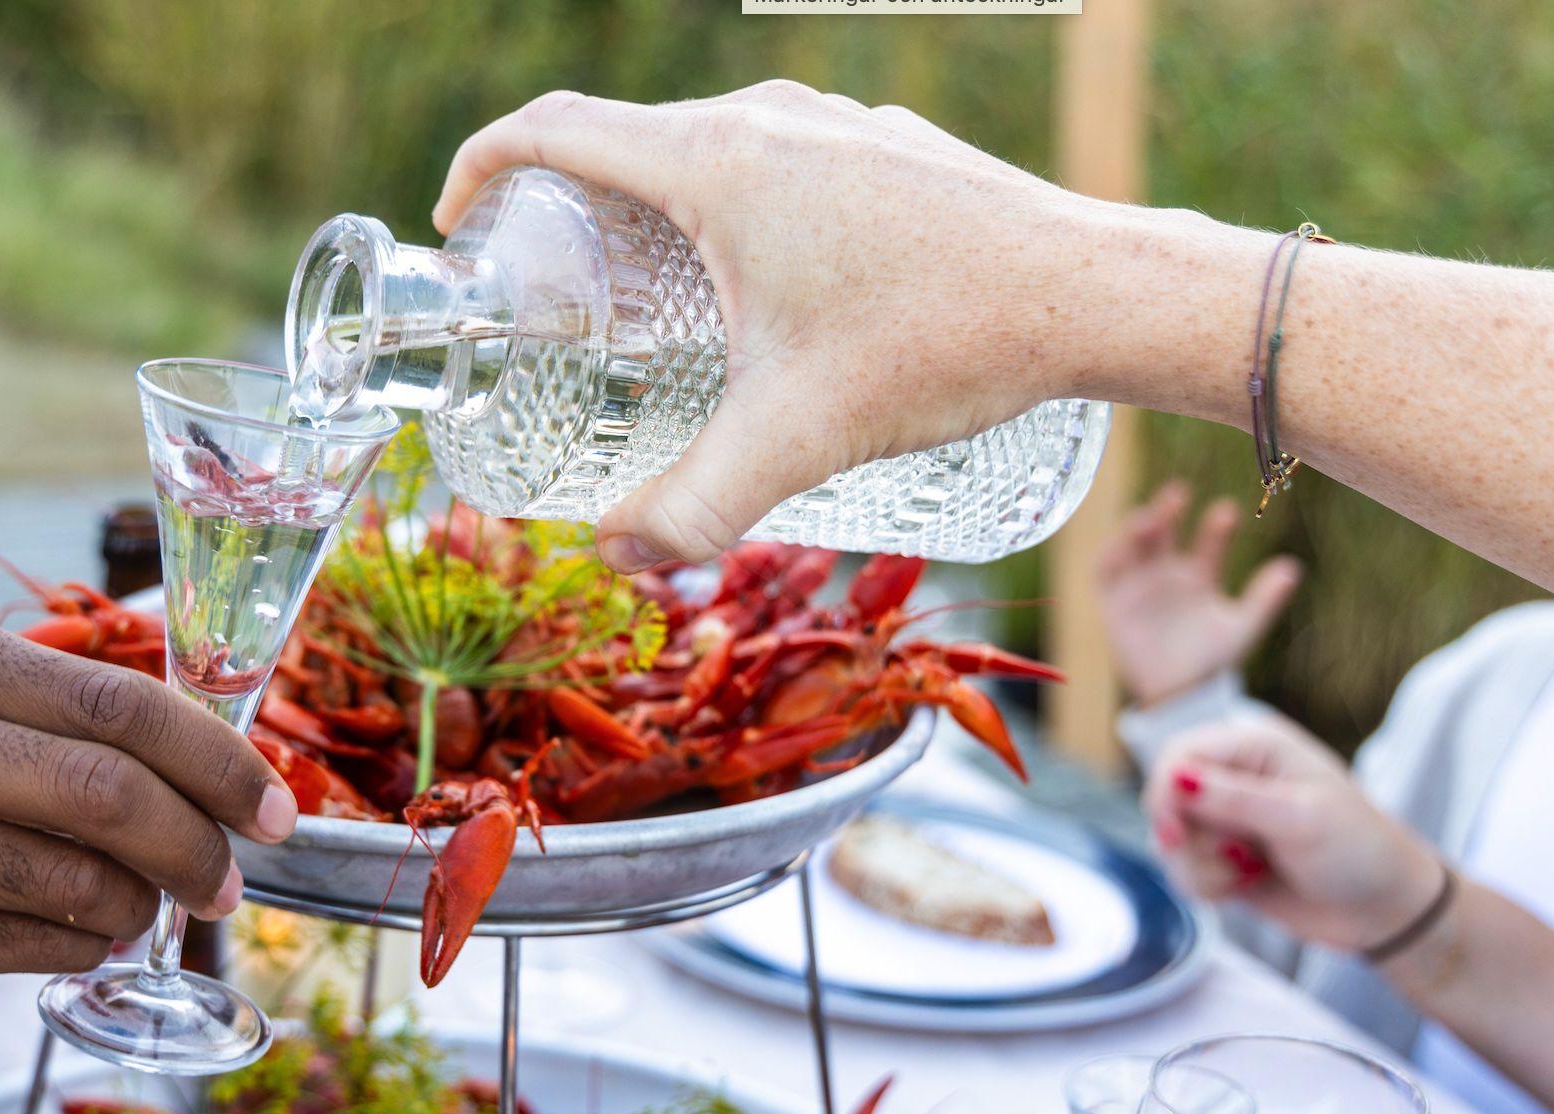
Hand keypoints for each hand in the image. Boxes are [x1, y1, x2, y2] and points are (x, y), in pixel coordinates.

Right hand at [434, 82, 1099, 571]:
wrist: (1095, 292)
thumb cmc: (943, 346)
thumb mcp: (799, 440)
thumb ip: (695, 510)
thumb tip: (616, 558)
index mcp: (720, 161)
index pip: (557, 127)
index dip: (483, 165)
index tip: (458, 224)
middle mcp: (770, 116)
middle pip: (626, 139)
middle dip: (565, 207)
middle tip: (550, 294)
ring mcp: (836, 122)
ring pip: (707, 146)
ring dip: (654, 206)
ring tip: (649, 298)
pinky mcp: (886, 146)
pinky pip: (775, 156)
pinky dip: (730, 205)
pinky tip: (765, 289)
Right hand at [1095, 481, 1300, 706]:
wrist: (1179, 695)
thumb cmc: (1212, 660)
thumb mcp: (1242, 628)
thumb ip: (1264, 598)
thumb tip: (1292, 566)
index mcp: (1200, 576)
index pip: (1209, 543)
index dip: (1216, 528)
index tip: (1227, 512)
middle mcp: (1168, 574)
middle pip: (1164, 534)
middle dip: (1167, 511)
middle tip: (1177, 492)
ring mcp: (1139, 587)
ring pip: (1133, 548)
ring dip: (1137, 529)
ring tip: (1148, 518)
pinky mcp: (1113, 604)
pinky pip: (1104, 574)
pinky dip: (1108, 557)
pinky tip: (1118, 546)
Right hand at [1142, 716, 1439, 953]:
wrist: (1384, 911)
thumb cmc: (1357, 850)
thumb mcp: (1299, 819)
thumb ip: (1232, 799)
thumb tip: (1173, 777)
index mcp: (1255, 748)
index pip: (1178, 754)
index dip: (1165, 792)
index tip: (1174, 833)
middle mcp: (1233, 778)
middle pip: (1165, 800)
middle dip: (1189, 838)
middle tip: (1234, 857)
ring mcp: (1225, 821)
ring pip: (1169, 841)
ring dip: (1201, 867)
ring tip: (1250, 872)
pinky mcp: (1219, 860)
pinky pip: (1181, 871)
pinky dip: (1206, 885)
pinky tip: (1246, 885)